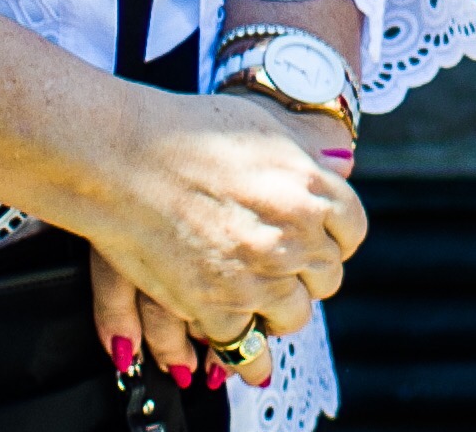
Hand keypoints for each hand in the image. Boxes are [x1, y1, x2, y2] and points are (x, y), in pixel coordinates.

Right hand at [82, 87, 367, 390]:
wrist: (124, 157)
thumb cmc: (189, 132)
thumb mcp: (264, 128)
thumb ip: (306, 152)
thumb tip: (340, 163)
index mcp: (311, 190)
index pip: (352, 230)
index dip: (333, 236)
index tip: (316, 237)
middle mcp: (294, 237)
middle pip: (328, 276)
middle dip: (307, 271)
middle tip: (282, 263)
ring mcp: (257, 277)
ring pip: (294, 315)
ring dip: (278, 308)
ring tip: (258, 295)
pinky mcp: (216, 308)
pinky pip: (246, 345)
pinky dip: (244, 347)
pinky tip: (239, 339)